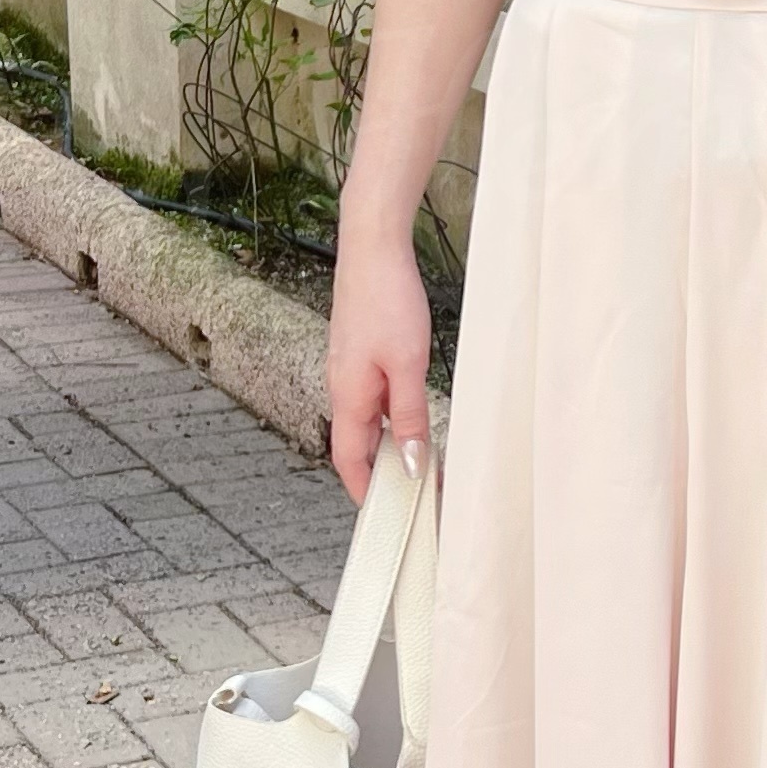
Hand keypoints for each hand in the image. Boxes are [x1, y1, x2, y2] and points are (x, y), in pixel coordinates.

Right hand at [327, 210, 433, 504]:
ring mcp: (350, 369)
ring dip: (391, 445)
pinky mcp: (361, 352)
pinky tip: (415, 418)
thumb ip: (408, 415)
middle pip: (357, 445)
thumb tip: (409, 461)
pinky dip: (392, 418)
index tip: (386, 518)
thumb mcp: (408, 365)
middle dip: (382, 475)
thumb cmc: (387, 300)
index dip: (364, 492)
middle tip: (415, 497)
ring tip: (424, 464)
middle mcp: (342, 386)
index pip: (349, 461)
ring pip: (368, 421)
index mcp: (348, 396)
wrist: (373, 248)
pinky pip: (374, 398)